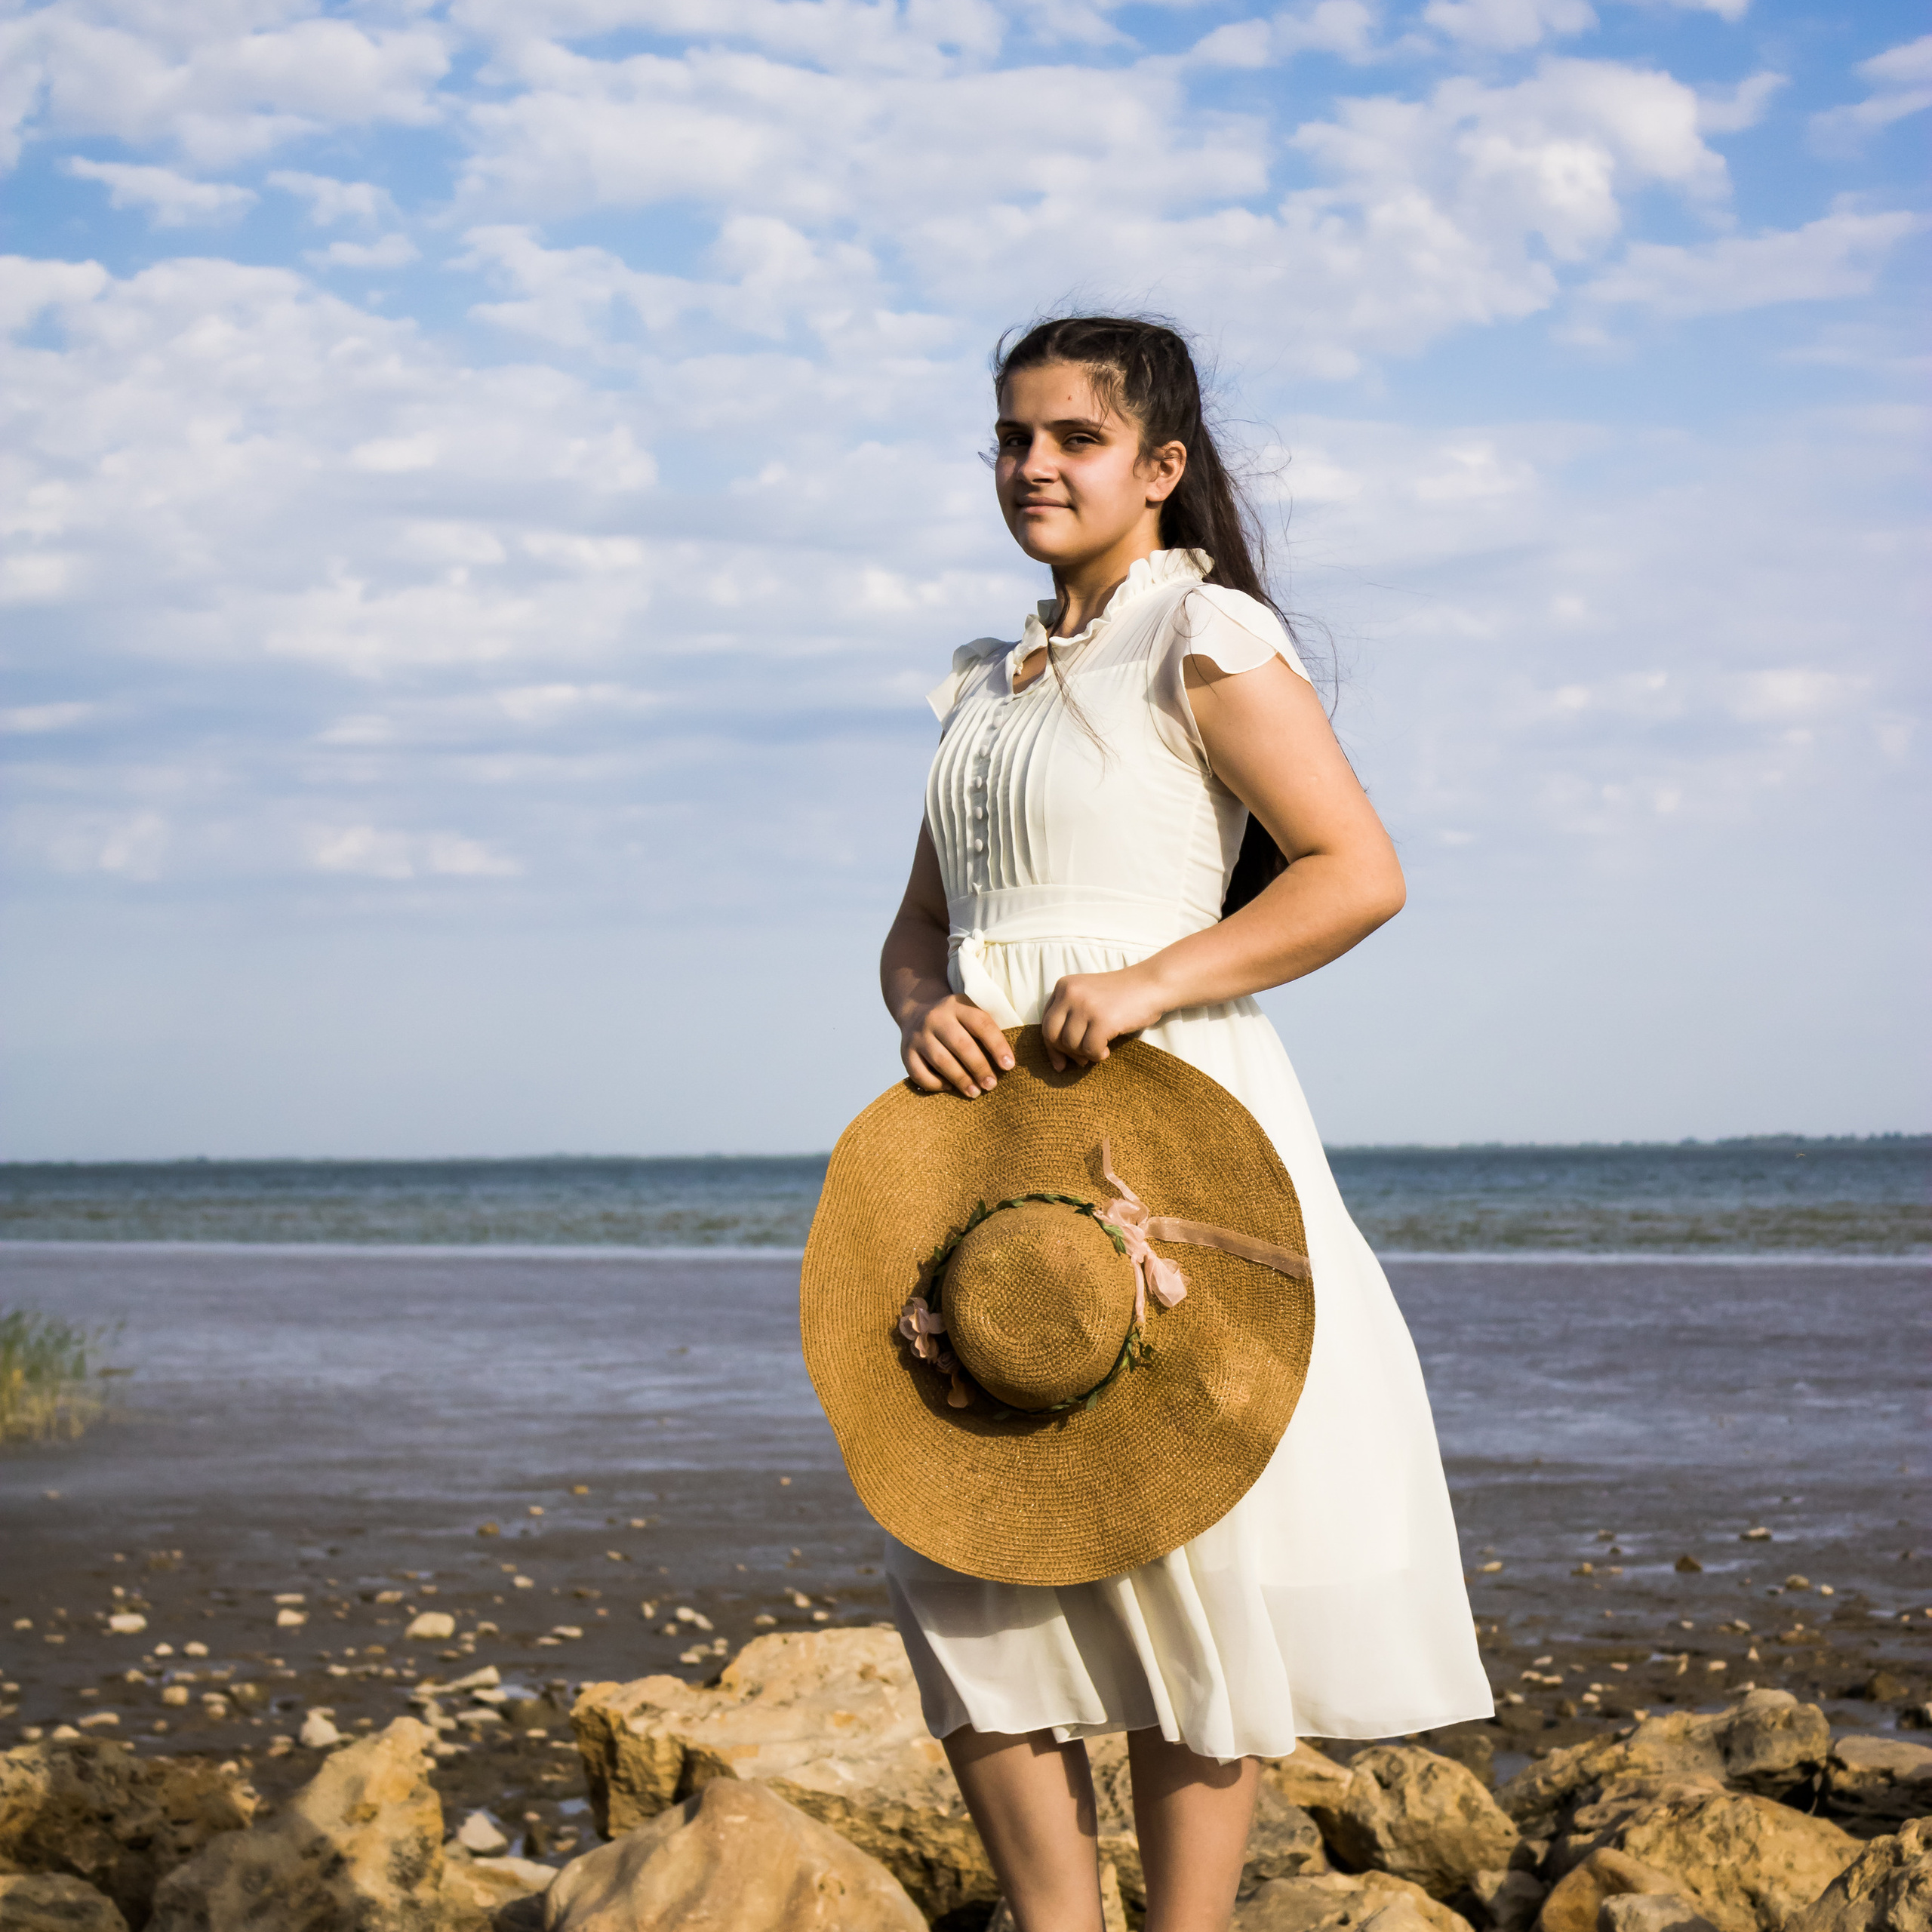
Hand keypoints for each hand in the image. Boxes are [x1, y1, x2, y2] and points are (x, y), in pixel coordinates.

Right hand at [899, 990, 1016, 1097]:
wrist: (916, 1010)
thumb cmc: (956, 1021)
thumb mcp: (969, 1013)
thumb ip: (986, 1031)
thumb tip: (1006, 1064)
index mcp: (958, 1005)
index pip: (981, 1023)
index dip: (997, 1045)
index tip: (1009, 1065)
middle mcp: (936, 1018)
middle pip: (961, 1044)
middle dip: (979, 1067)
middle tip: (991, 1085)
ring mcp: (919, 1035)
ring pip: (941, 1060)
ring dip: (960, 1079)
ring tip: (975, 1092)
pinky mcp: (905, 1052)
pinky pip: (920, 1073)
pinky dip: (936, 1084)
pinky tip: (949, 1087)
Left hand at [1040, 965, 1170, 1070]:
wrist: (1152, 984)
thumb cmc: (1122, 997)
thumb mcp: (1089, 999)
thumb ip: (1071, 1020)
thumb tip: (1058, 1062)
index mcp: (1064, 987)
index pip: (1046, 1022)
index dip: (1052, 1047)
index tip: (1060, 1063)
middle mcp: (1070, 993)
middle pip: (1052, 1035)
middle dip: (1065, 1052)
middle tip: (1081, 1061)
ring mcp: (1085, 1006)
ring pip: (1071, 1045)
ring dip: (1085, 1054)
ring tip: (1101, 1049)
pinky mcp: (1102, 1020)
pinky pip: (1089, 1049)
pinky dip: (1098, 1055)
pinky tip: (1107, 1050)